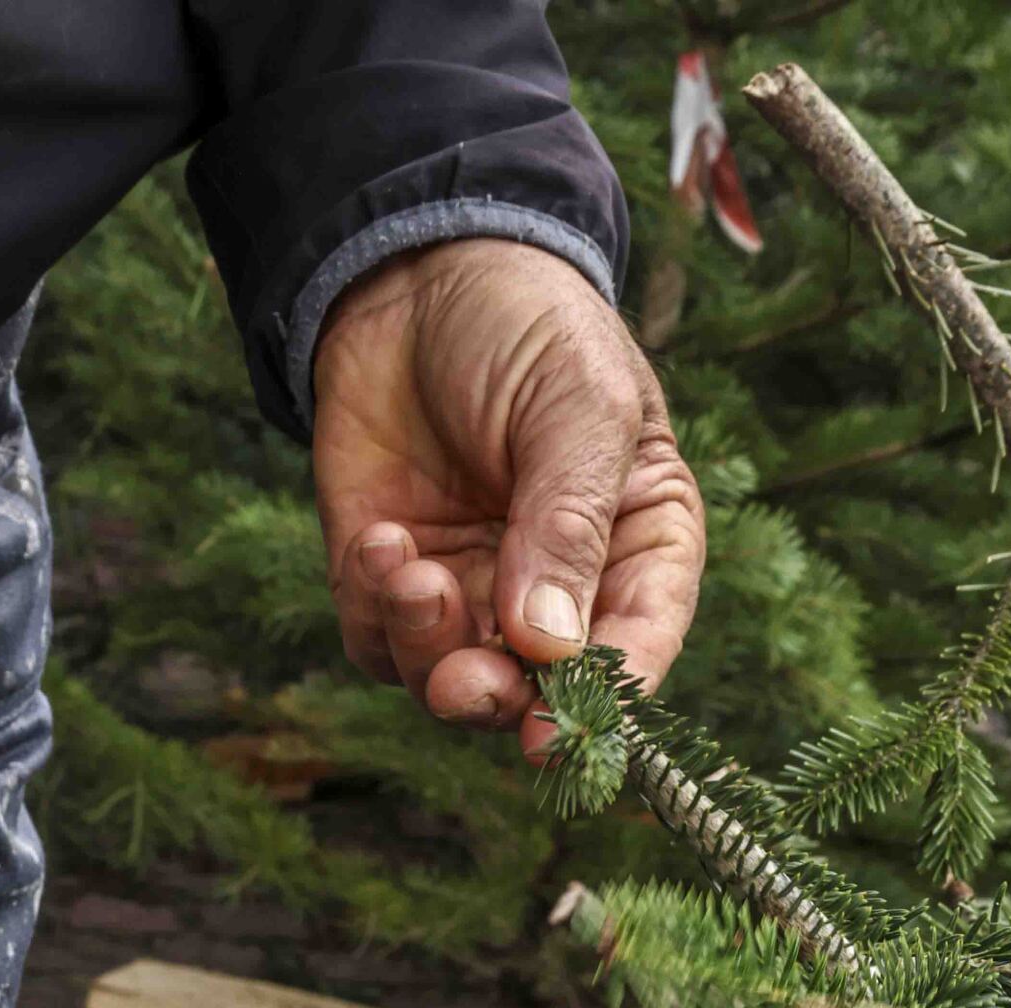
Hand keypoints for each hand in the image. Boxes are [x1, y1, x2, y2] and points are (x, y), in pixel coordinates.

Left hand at [313, 237, 705, 757]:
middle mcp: (560, 591)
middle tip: (461, 680)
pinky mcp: (394, 588)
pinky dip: (373, 608)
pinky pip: (379, 645)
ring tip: (407, 568)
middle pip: (536, 696)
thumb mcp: (575, 405)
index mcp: (637, 545)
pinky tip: (376, 537)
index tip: (559, 731)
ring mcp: (475, 596)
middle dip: (495, 698)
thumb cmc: (526, 326)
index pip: (638, 647)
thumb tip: (551, 648)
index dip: (605, 702)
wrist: (410, 273)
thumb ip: (567, 522)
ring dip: (426, 647)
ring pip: (451, 683)